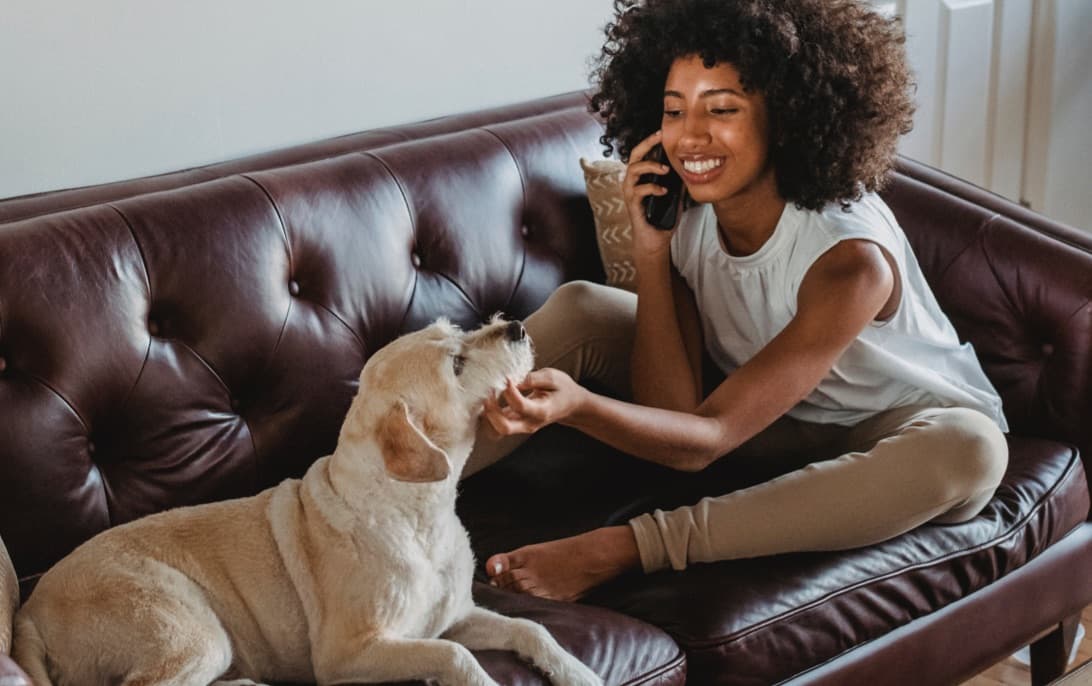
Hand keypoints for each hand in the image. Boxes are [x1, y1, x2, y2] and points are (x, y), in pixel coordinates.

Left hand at [481, 369, 585, 435]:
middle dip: (491, 410)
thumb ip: (534, 378)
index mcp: (542, 411)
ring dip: (487, 416)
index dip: (509, 391)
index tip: (506, 377)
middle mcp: (530, 423)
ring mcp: (521, 427)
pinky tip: (488, 401)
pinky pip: (495, 427)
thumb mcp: (553, 377)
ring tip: (487, 396)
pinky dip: (487, 417)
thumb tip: (513, 379)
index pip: (520, 406)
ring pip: (496, 431)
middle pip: (504, 427)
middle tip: (490, 391)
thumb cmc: (562, 389)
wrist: (570, 405)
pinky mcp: (514, 425)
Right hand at [623, 130, 677, 259]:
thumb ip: (679, 180)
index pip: (643, 152)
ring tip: (666, 169)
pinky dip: (652, 188)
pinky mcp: (632, 205)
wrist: (655, 240)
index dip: (651, 141)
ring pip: (633, 170)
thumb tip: (693, 167)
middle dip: (647, 144)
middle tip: (660, 137)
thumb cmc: (662, 216)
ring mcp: (630, 192)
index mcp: (642, 176)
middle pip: (634, 155)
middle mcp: (632, 181)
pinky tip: (663, 191)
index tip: (663, 131)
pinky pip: (638, 191)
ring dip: (650, 166)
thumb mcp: (675, 194)